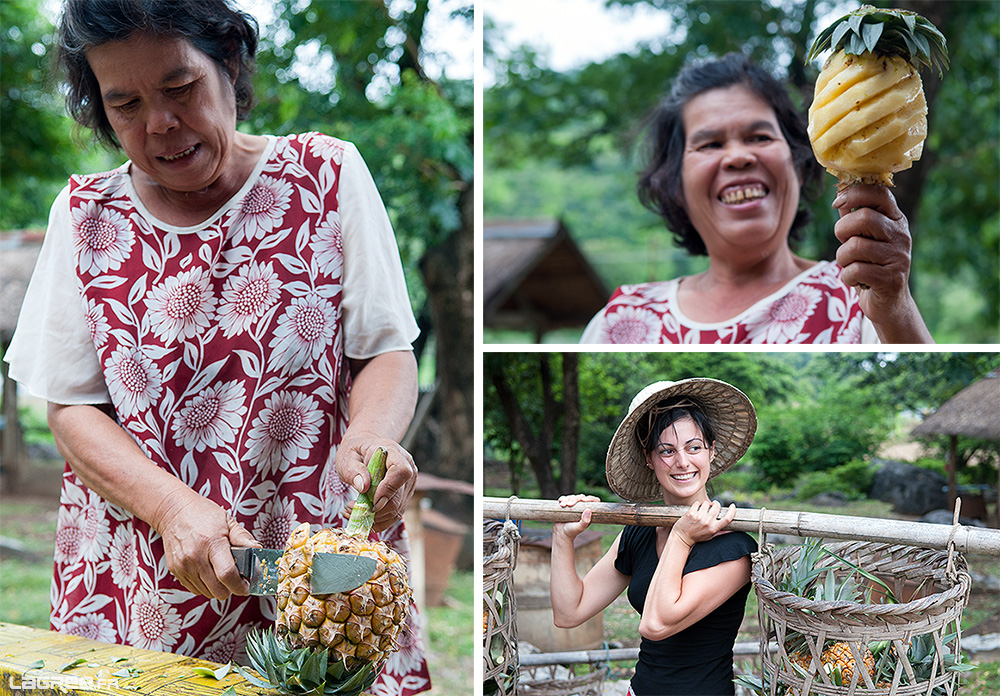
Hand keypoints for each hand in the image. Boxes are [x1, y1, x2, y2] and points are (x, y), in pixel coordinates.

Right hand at [152, 494, 259, 598]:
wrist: (174, 512)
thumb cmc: (204, 515)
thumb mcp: (228, 521)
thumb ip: (243, 538)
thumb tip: (258, 550)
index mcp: (212, 542)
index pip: (227, 574)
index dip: (239, 585)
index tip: (247, 586)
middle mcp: (195, 556)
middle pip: (217, 589)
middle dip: (231, 589)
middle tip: (237, 581)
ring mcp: (183, 565)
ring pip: (206, 592)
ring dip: (218, 589)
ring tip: (223, 575)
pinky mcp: (175, 570)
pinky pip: (194, 589)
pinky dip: (205, 586)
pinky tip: (210, 574)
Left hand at [336, 431, 415, 532]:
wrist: (367, 448)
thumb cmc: (356, 450)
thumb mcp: (347, 456)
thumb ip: (353, 469)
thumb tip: (363, 487)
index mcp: (395, 453)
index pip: (401, 472)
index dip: (388, 489)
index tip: (371, 501)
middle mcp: (408, 469)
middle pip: (398, 497)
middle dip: (373, 510)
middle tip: (350, 509)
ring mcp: (408, 485)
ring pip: (397, 510)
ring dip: (374, 517)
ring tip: (352, 512)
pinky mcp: (404, 496)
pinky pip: (395, 514)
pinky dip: (378, 521)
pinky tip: (362, 517)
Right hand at [553, 494, 600, 541]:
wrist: (561, 533)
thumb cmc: (571, 532)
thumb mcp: (579, 528)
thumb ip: (585, 521)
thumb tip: (588, 510)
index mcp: (588, 513)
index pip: (594, 502)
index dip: (590, 498)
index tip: (583, 500)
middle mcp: (582, 508)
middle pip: (582, 497)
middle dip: (575, 499)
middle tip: (569, 505)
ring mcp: (574, 506)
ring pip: (573, 497)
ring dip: (567, 499)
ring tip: (563, 505)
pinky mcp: (567, 505)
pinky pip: (566, 498)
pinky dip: (563, 498)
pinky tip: (560, 501)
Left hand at [670, 500, 736, 547]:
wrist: (681, 538)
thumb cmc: (696, 537)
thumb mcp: (710, 536)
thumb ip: (719, 530)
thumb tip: (731, 529)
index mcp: (714, 528)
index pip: (727, 518)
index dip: (732, 511)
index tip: (733, 506)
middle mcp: (707, 522)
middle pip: (717, 507)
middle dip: (716, 503)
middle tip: (713, 505)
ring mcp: (699, 517)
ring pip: (706, 503)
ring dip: (705, 504)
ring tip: (702, 509)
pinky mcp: (691, 513)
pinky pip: (697, 503)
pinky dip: (697, 504)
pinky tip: (695, 509)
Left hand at [832, 185, 929, 339]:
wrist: (888, 303)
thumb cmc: (871, 265)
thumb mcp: (864, 238)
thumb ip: (854, 217)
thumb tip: (840, 193)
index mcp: (895, 219)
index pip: (879, 193)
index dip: (854, 193)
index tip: (837, 203)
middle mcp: (901, 235)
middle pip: (863, 218)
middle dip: (842, 230)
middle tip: (843, 242)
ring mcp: (899, 257)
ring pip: (855, 246)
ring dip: (842, 258)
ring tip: (849, 264)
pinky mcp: (891, 279)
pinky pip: (856, 270)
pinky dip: (847, 277)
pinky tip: (855, 280)